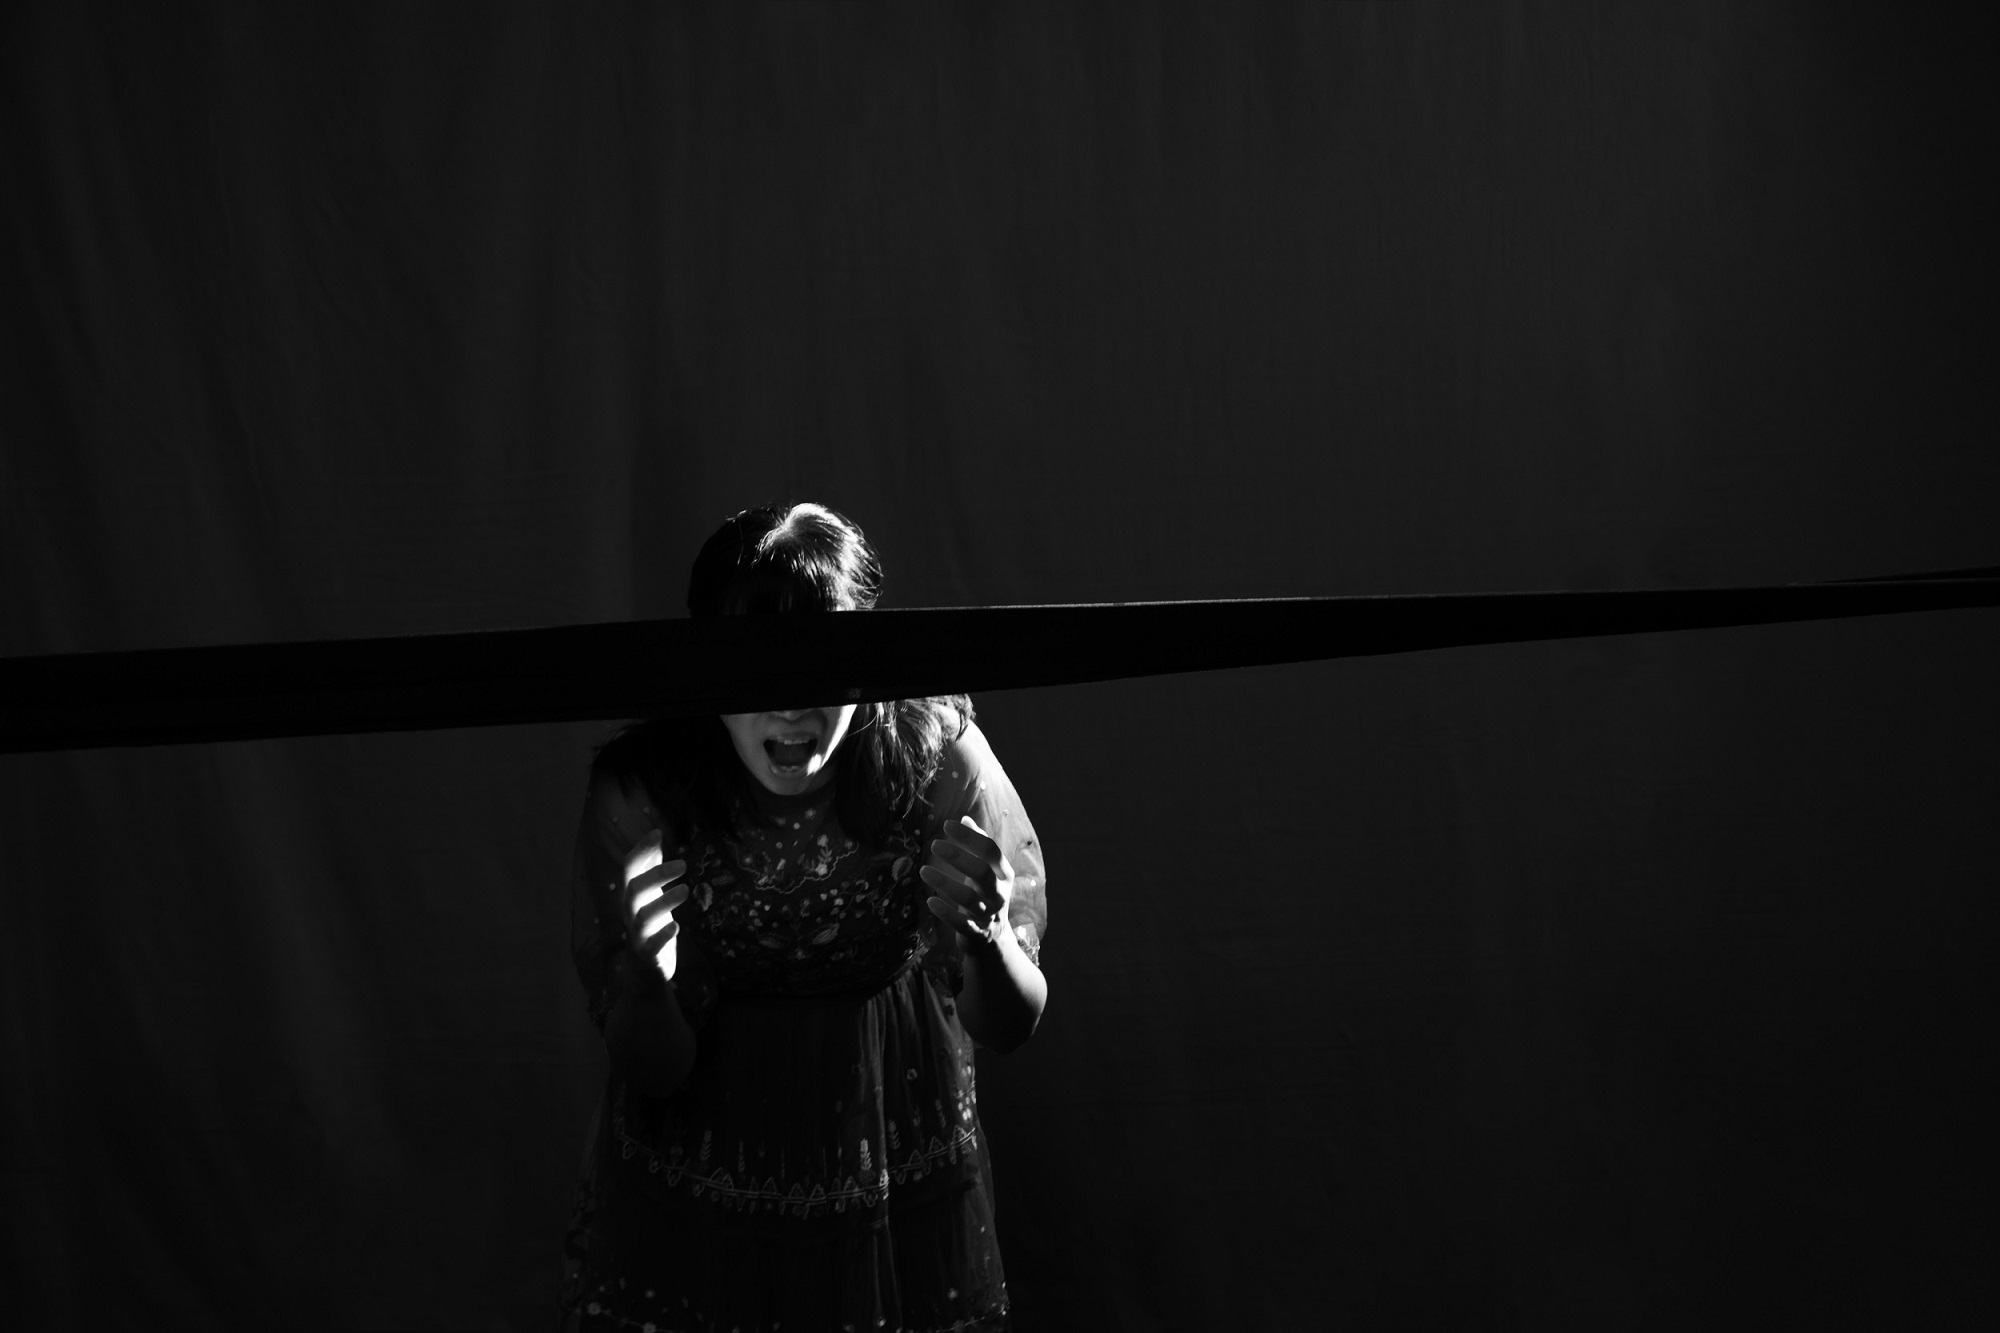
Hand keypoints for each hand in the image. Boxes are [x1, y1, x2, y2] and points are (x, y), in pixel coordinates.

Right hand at [623, 831, 688, 982]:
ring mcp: (637, 933)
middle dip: (656, 875)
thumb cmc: (650, 924)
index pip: (629, 867)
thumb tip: (656, 832)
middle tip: (684, 864)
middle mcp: (630, 911)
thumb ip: (651, 864)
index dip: (641, 849)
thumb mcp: (649, 893)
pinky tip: (676, 928)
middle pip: (634, 889)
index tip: (658, 832)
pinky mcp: (647, 954)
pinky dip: (662, 936)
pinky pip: (651, 945)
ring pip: (643, 916)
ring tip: (686, 890)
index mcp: (632, 894)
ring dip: (664, 902)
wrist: (643, 969)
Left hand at [920, 816, 1013, 950]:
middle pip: (981, 872)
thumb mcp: (988, 870)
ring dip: (944, 882)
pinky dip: (945, 912)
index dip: (969, 836)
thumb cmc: (985, 895)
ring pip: (968, 898)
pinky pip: (961, 923)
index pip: (990, 850)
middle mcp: (999, 893)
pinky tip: (930, 901)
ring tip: (923, 870)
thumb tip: (964, 818)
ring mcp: (988, 914)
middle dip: (958, 856)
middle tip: (934, 845)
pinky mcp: (976, 933)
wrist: (993, 938)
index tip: (947, 825)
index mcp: (1004, 874)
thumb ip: (978, 844)